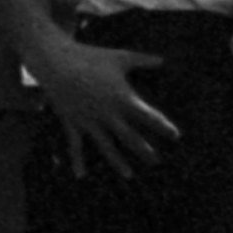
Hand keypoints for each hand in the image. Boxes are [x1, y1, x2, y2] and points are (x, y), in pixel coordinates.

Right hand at [32, 35, 175, 180]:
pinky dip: (78, 160)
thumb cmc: (91, 56)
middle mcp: (107, 113)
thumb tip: (162, 60)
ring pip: (106, 146)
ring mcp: (89, 120)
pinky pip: (76, 145)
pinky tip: (81, 175)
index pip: (148, 116)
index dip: (163, 126)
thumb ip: (142, 60)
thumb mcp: (120, 57)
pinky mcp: (72, 122)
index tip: (175, 136)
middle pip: (130, 136)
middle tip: (156, 162)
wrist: (56, 62)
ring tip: (129, 175)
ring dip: (118, 161)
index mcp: (122, 98)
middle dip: (144, 150)